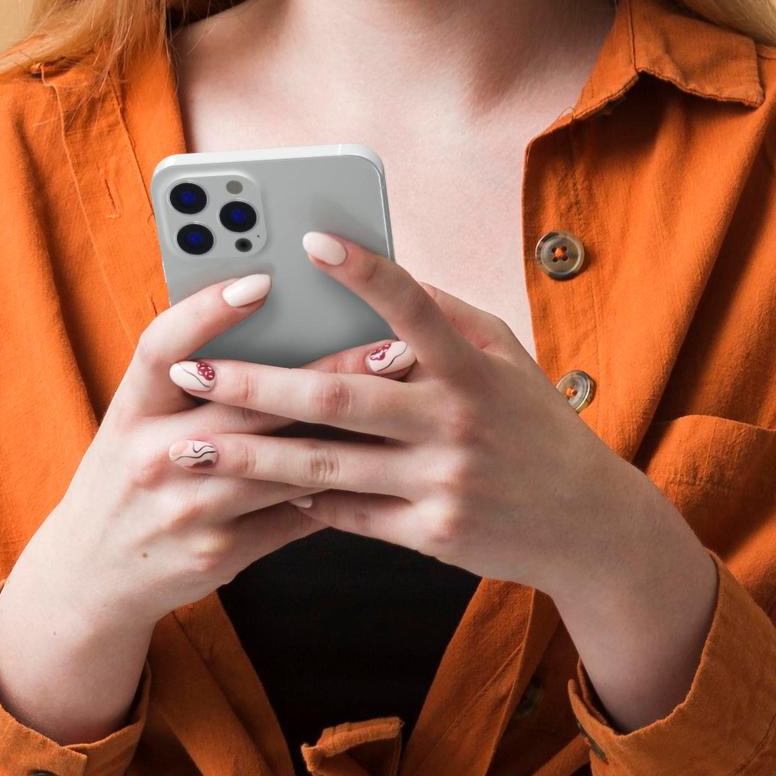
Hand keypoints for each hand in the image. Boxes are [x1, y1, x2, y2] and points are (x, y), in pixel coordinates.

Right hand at [26, 267, 386, 629]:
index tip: (264, 280)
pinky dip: (339, 486)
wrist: (94, 576)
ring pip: (287, 461)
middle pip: (251, 404)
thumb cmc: (129, 476)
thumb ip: (185, 378)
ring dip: (352, 432)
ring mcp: (190, 509)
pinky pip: (296, 513)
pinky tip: (382, 461)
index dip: (209, 310)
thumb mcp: (135, 420)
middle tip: (393, 347)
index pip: (163, 346)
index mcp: (129, 411)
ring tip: (406, 402)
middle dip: (330, 374)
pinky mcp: (222, 552)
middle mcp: (153, 456)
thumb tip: (270, 314)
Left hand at [161, 229, 650, 600]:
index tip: (308, 241)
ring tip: (188, 447)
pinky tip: (257, 488)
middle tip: (191, 371)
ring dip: (250, 457)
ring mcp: (442, 481)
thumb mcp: (506, 357)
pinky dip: (303, 500)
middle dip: (255, 385)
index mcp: (472, 366)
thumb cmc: (535, 425)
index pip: (412, 305)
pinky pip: (350, 514)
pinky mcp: (433, 534)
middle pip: (337, 398)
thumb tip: (384, 274)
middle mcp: (456, 420)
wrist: (587, 524)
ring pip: (327, 466)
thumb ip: (446, 315)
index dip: (363, 270)